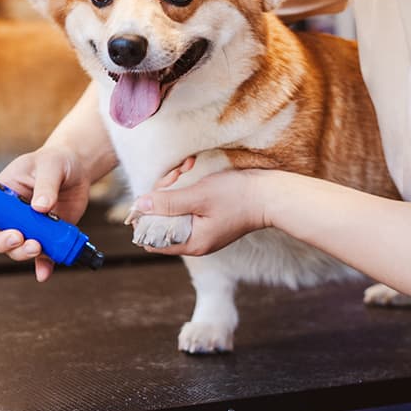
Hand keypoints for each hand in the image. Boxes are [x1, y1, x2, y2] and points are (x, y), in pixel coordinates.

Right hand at [0, 145, 92, 281]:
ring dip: (22, 253)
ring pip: (15, 249)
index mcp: (0, 194)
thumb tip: (41, 207)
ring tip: (38, 246)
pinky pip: (41, 257)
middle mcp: (8, 214)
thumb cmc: (56, 161)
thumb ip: (46, 185)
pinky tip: (44, 273)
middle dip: (2, 242)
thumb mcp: (50, 165)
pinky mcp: (46, 237)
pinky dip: (42, 266)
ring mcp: (27, 227)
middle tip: (19, 237)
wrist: (78, 170)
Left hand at [133, 168, 271, 255]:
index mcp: (192, 243)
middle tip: (176, 173)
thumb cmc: (237, 197)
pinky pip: (186, 205)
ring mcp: (202, 230)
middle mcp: (195, 241)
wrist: (269, 194)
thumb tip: (140, 206)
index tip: (155, 194)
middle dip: (162, 195)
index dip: (147, 217)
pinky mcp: (208, 219)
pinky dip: (185, 189)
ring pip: (172, 210)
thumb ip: (168, 203)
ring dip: (173, 186)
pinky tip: (191, 169)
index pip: (153, 238)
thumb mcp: (199, 197)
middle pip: (161, 222)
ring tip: (185, 167)